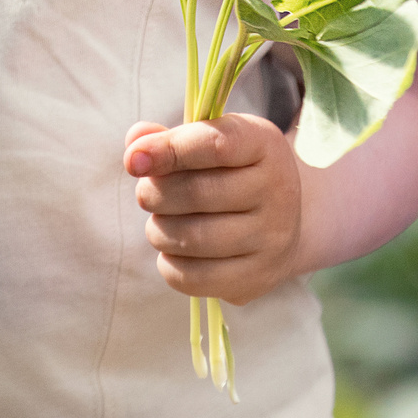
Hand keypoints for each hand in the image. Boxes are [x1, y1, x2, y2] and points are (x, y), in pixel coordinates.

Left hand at [123, 114, 304, 305]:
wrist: (284, 222)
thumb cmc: (233, 173)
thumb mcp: (211, 141)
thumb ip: (170, 139)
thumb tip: (136, 144)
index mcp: (263, 144)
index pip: (213, 145)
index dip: (167, 151)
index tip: (132, 161)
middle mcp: (277, 190)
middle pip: (196, 194)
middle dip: (154, 194)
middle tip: (148, 194)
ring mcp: (271, 238)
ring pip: (191, 238)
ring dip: (158, 230)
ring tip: (162, 221)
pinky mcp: (258, 278)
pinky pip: (193, 277)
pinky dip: (169, 263)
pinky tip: (175, 250)